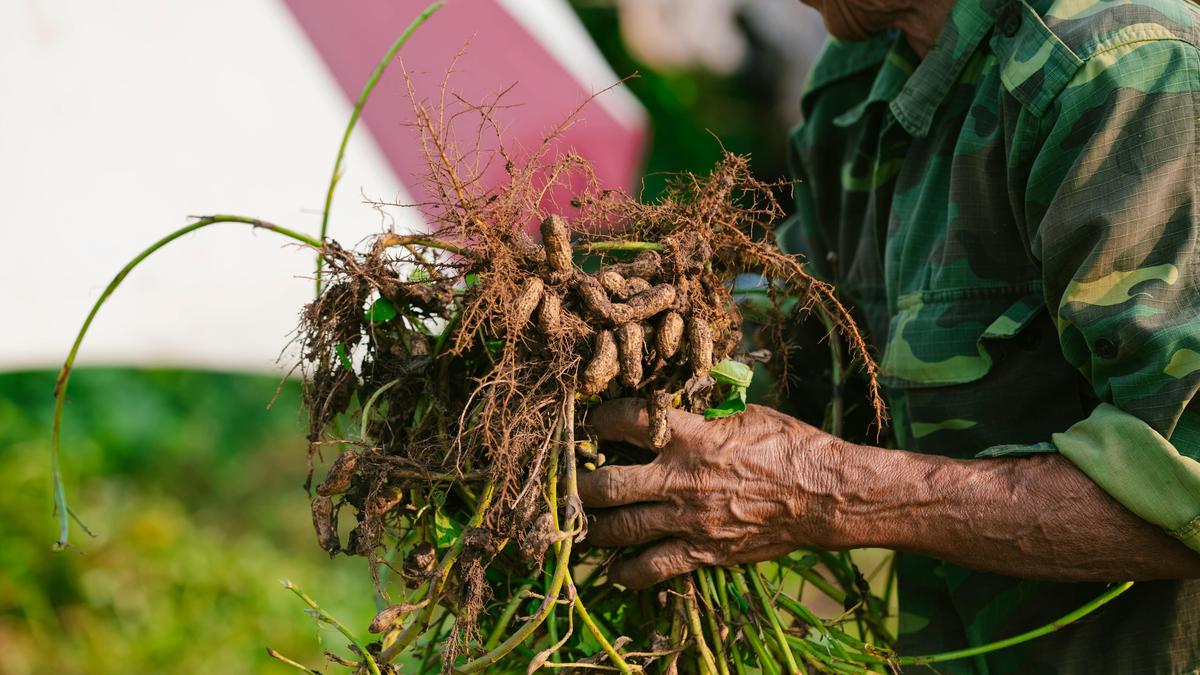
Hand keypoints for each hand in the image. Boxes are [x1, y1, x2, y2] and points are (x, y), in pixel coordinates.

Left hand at [577, 398, 846, 588]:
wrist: (825, 495)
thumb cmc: (790, 445)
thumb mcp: (746, 413)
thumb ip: (705, 410)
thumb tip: (677, 395)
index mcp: (691, 436)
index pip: (626, 421)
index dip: (600, 419)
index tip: (592, 421)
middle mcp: (680, 479)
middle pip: (608, 485)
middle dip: (580, 483)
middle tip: (569, 480)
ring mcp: (688, 520)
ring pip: (620, 529)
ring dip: (593, 527)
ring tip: (581, 522)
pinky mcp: (702, 552)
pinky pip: (651, 568)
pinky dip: (626, 571)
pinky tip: (613, 569)